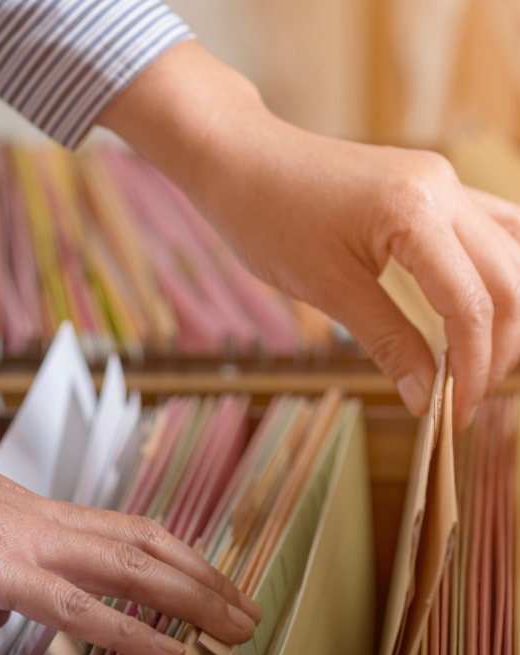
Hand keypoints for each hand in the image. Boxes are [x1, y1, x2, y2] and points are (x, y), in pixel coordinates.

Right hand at [0, 349, 259, 654]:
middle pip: (146, 545)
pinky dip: (131, 632)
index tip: (205, 583)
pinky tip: (170, 651)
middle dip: (205, 579)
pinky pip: (78, 607)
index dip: (173, 559)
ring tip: (236, 628)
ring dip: (193, 600)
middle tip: (247, 609)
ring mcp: (24, 540)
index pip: (120, 534)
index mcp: (27, 514)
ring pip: (132, 570)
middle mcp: (40, 519)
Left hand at [99, 41, 519, 431]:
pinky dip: (492, 277)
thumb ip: (387, 341)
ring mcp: (443, 182)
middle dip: (497, 347)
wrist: (241, 160)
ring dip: (503, 312)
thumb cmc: (270, 219)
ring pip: (510, 254)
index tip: (453, 414)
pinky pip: (488, 231)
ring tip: (477, 364)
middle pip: (508, 280)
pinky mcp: (433, 187)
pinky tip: (481, 313)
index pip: (471, 303)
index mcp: (417, 212)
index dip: (472, 366)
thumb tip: (425, 397)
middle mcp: (444, 188)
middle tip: (466, 399)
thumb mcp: (327, 289)